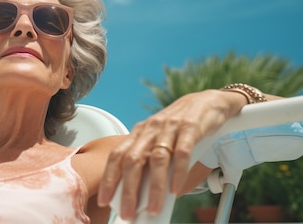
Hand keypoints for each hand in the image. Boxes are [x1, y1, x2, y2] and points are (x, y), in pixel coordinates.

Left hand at [96, 89, 245, 218]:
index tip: (104, 200)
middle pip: (132, 160)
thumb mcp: (160, 140)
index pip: (116, 156)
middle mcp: (150, 129)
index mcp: (139, 133)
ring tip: (154, 209)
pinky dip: (177, 173)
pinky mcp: (190, 128)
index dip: (109, 179)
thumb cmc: (180, 125)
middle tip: (128, 213)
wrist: (208, 101)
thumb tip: (144, 194)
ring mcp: (169, 128)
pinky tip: (175, 190)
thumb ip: (151, 162)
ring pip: (157, 159)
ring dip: (155, 187)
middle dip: (129, 190)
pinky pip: (182, 153)